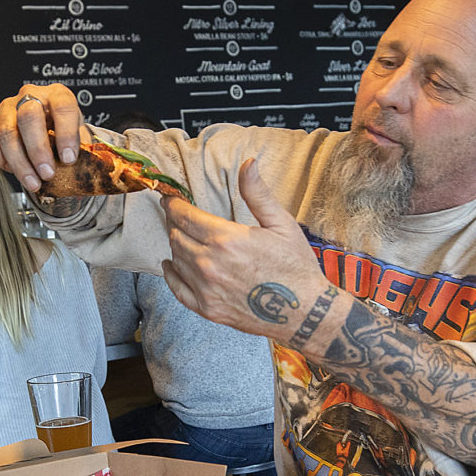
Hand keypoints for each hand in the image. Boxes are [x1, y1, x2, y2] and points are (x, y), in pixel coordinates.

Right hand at [0, 84, 83, 190]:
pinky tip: (14, 170)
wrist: (42, 125)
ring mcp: (7, 108)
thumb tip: (86, 164)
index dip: (66, 134)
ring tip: (34, 182)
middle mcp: (30, 96)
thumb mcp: (76, 133)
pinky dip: (0, 159)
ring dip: (21, 163)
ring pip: (8, 133)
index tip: (69, 159)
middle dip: (38, 150)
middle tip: (48, 173)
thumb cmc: (59, 129)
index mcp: (57, 95)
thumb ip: (81, 146)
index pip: (63, 107)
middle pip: (28, 117)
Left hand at [161, 158, 330, 342]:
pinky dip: (171, 274)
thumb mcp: (281, 224)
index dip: (174, 205)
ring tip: (182, 237)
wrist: (305, 312)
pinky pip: (177, 289)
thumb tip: (248, 164)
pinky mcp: (208, 309)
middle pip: (176, 236)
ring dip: (176, 245)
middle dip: (174, 223)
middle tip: (177, 216)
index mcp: (226, 239)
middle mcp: (210, 264)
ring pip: (176, 259)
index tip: (170, 200)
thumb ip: (257, 194)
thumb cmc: (296, 266)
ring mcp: (206, 289)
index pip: (185, 216)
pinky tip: (171, 265)